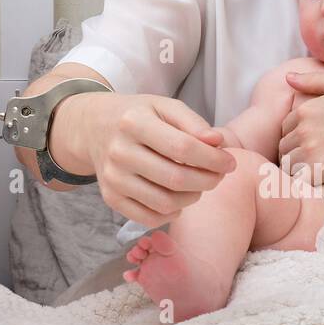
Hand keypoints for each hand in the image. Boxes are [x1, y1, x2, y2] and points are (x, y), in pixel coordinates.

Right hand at [68, 93, 235, 228]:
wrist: (93, 128)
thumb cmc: (138, 116)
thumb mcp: (163, 106)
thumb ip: (193, 122)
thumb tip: (218, 142)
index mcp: (133, 122)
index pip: (183, 147)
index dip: (213, 159)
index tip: (229, 163)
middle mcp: (119, 152)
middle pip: (176, 178)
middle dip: (208, 181)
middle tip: (218, 175)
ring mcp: (112, 178)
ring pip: (165, 203)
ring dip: (193, 197)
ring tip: (198, 185)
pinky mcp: (110, 198)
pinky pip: (150, 218)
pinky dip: (172, 212)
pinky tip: (177, 197)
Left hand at [277, 69, 323, 185]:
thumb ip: (314, 81)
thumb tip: (288, 77)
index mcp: (306, 110)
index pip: (285, 128)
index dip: (297, 136)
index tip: (313, 143)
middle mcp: (304, 129)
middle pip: (285, 148)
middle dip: (296, 154)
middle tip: (317, 160)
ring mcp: (312, 150)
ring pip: (290, 166)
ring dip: (300, 169)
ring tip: (320, 171)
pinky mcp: (323, 170)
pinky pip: (301, 181)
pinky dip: (307, 182)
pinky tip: (323, 180)